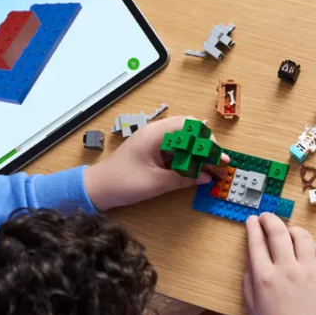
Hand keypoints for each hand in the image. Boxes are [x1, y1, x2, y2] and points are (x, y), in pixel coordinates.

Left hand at [84, 116, 228, 210]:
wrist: (97, 188)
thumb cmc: (122, 182)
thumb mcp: (156, 183)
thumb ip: (184, 178)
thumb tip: (206, 177)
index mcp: (156, 134)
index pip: (190, 126)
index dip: (207, 140)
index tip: (217, 156)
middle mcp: (156, 132)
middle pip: (189, 130)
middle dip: (206, 146)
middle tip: (218, 161)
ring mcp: (153, 141)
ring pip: (183, 140)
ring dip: (198, 153)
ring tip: (211, 167)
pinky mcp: (152, 151)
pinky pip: (175, 149)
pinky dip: (187, 158)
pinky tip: (195, 170)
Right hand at [243, 213, 315, 314]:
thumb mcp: (252, 306)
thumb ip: (249, 279)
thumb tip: (252, 257)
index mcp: (264, 278)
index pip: (256, 242)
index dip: (253, 227)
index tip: (252, 220)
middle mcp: (286, 270)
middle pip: (278, 232)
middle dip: (270, 219)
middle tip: (267, 217)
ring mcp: (309, 271)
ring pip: (302, 236)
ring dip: (293, 230)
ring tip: (289, 234)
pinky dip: (315, 246)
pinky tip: (309, 252)